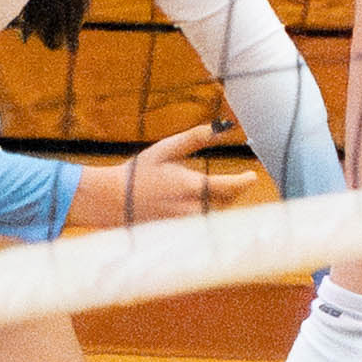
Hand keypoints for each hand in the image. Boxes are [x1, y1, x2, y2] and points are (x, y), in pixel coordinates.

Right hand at [70, 119, 258, 231]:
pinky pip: (200, 228)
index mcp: (189, 186)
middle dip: (232, 192)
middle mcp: (189, 209)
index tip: (252, 176)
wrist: (110, 200)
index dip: (244, 182)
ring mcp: (182, 225)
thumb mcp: (166, 149)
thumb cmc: (138, 172)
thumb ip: (195, 138)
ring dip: (221, 205)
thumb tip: (223, 127)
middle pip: (225, 204)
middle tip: (237, 182)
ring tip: (221, 194)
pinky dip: (206, 218)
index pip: (229, 188)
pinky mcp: (175, 234)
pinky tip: (201, 209)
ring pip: (214, 217)